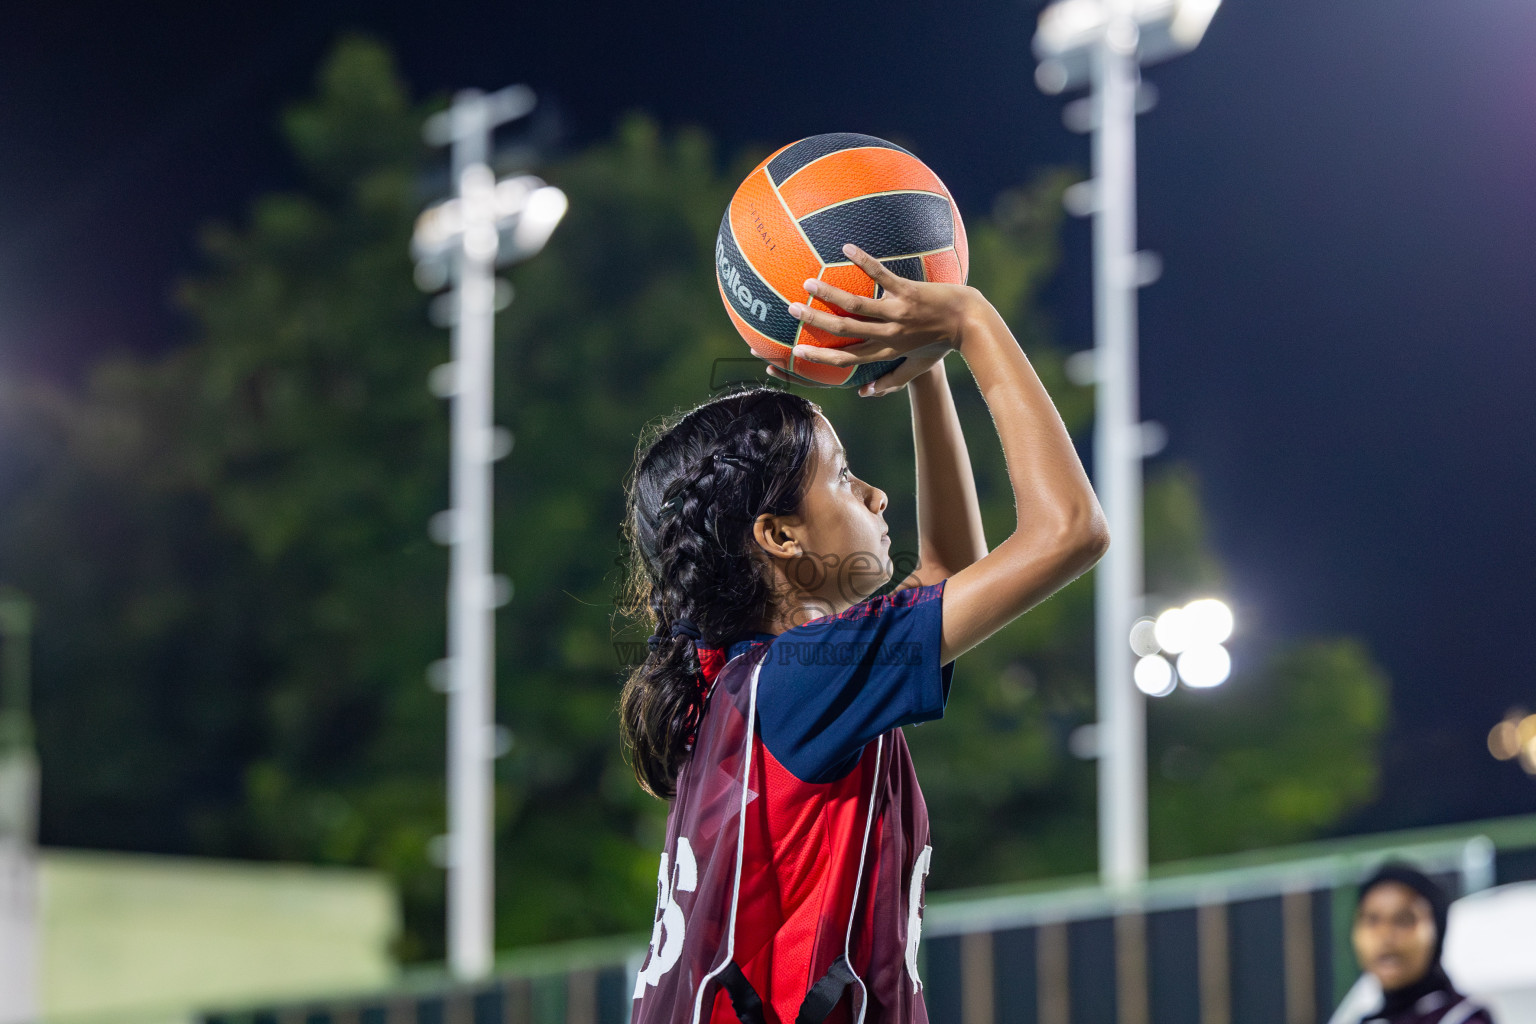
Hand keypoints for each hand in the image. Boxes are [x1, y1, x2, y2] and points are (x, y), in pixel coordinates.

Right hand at [772, 243, 980, 396]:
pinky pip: (881, 275)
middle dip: (815, 321)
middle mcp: (889, 333)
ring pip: (857, 304)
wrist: (972, 324)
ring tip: (808, 282)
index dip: (820, 356)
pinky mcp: (909, 291)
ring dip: (830, 294)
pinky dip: (863, 261)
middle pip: (844, 330)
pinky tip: (846, 249)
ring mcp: (898, 312)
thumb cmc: (942, 345)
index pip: (846, 358)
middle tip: (792, 309)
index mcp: (886, 351)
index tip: (796, 350)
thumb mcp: (917, 369)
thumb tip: (863, 393)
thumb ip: (890, 383)